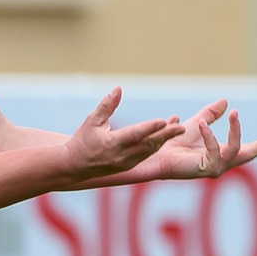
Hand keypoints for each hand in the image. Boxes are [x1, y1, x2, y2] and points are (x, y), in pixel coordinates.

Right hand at [64, 87, 184, 180]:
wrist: (74, 166)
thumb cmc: (82, 140)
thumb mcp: (92, 120)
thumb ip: (107, 105)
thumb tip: (118, 88)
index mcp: (111, 143)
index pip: (135, 134)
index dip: (150, 127)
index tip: (163, 120)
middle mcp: (121, 155)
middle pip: (148, 144)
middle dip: (166, 135)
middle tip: (182, 127)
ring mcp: (126, 163)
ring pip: (150, 151)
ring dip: (164, 140)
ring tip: (178, 129)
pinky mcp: (128, 166)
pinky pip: (146, 155)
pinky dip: (157, 145)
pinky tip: (166, 137)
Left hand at [150, 101, 256, 179]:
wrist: (158, 155)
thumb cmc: (175, 143)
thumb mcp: (197, 124)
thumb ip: (210, 114)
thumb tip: (226, 102)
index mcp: (222, 153)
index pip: (246, 149)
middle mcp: (222, 163)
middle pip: (249, 155)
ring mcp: (216, 168)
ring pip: (235, 149)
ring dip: (235, 130)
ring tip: (235, 114)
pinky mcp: (206, 170)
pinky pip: (215, 151)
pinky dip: (209, 136)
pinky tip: (202, 123)